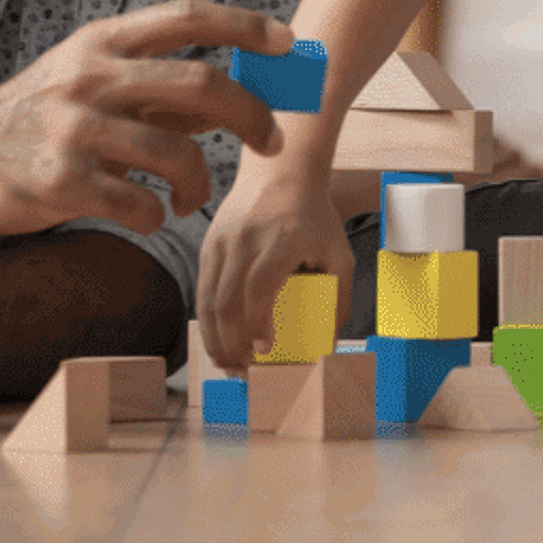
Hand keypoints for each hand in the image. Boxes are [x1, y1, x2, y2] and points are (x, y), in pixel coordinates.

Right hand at [0, 0, 288, 239]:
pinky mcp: (61, 182)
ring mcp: (75, 129)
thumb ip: (156, 87)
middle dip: (252, 115)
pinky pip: (140, 204)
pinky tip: (149, 214)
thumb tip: (234, 97)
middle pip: (200, 84)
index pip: (187, 16)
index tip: (288, 42)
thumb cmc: (39, 116)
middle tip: (270, 141)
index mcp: (102, 43)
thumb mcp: (90, 80)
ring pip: (177, 154)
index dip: (244, 25)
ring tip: (191, 197)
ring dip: (200, 184)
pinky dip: (157, 215)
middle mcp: (91, 77)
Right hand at [196, 161, 354, 371]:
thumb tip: (329, 344)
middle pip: (227, 300)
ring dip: (214, 337)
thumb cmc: (314, 215)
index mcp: (281, 239)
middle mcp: (246, 239)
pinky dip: (207, 318)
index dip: (257, 324)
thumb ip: (340, 297)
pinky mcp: (209, 243)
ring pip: (207, 298)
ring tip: (228, 363)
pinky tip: (218, 339)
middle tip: (243, 372)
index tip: (263, 351)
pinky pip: (202, 287)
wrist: (281, 171)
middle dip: (231, 343)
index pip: (259, 287)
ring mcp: (222, 240)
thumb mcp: (339, 252)